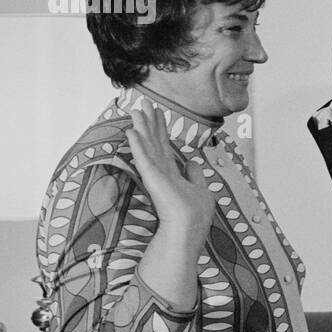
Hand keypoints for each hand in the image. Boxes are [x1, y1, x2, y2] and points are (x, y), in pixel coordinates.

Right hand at [125, 108, 213, 235]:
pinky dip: (138, 144)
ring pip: (147, 145)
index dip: (161, 129)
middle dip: (149, 122)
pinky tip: (131, 131)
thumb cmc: (195, 214)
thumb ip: (195, 174)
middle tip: (143, 103)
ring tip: (134, 109)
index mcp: (172, 173)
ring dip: (141, 127)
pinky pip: (143, 157)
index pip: (165, 146)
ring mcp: (155, 174)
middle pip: (154, 141)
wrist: (189, 229)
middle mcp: (161, 171)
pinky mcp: (152, 178)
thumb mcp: (200, 189)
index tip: (159, 113)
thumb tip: (193, 161)